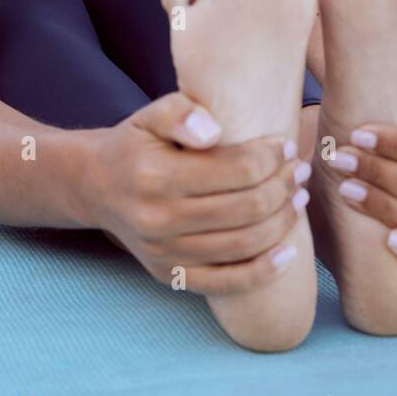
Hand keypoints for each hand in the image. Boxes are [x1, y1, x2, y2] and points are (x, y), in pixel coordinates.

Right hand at [89, 91, 309, 293]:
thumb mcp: (149, 115)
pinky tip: (289, 252)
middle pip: (245, 209)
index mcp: (155, 175)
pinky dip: (264, 271)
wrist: (98, 186)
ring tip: (297, 198)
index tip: (284, 145)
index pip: (235, 170)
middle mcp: (157, 220)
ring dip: (282, 222)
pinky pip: (227, 283)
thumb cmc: (136, 145)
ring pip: (243, 245)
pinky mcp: (170, 276)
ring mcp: (164, 254)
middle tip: (298, 170)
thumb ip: (180, 112)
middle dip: (283, 188)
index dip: (270, 158)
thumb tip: (214, 131)